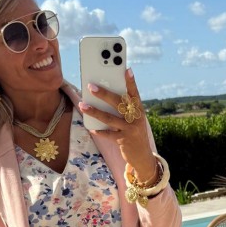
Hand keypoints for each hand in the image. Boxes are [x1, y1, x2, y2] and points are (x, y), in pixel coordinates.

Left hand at [78, 68, 157, 183]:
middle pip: (118, 103)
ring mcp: (130, 130)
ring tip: (82, 105)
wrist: (143, 156)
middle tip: (91, 86)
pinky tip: (91, 129)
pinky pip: (108, 135)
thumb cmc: (134, 133)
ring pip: (110, 119)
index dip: (131, 82)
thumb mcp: (133, 120)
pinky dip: (99, 132)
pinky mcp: (124, 141)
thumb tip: (103, 96)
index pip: (135, 94)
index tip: (127, 70)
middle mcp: (136, 119)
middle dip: (104, 94)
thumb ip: (123, 109)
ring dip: (95, 112)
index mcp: (139, 110)